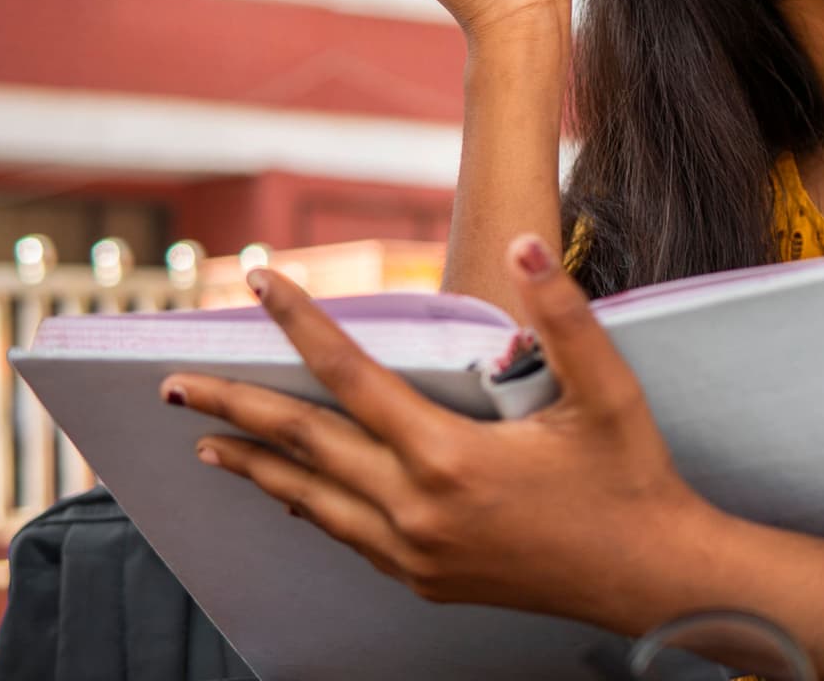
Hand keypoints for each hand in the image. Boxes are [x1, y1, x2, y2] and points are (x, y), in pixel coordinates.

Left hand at [161, 236, 716, 629]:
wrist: (650, 579)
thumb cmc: (630, 479)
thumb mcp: (607, 391)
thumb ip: (563, 314)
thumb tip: (524, 245)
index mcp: (450, 458)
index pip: (350, 376)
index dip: (300, 324)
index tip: (259, 282)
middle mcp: (417, 511)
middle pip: (303, 445)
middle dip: (234, 407)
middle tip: (172, 383)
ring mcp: (415, 553)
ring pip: (311, 500)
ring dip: (255, 465)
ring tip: (207, 441)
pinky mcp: (427, 579)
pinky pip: (347, 536)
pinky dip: (308, 505)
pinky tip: (292, 493)